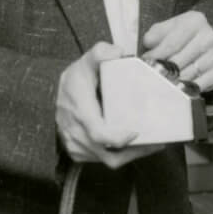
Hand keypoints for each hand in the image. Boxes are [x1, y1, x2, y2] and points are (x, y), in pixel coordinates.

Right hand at [56, 42, 158, 168]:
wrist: (54, 96)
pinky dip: (120, 156)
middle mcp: (76, 132)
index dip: (118, 138)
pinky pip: (102, 161)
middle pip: (109, 154)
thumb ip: (100, 53)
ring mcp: (76, 145)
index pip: (98, 133)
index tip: (136, 132)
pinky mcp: (78, 153)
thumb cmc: (75, 80)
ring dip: (131, 155)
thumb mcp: (85, 62)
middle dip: (136, 151)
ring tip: (152, 145)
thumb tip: (118, 52)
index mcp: (80, 111)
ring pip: (108, 160)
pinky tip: (136, 147)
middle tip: (158, 142)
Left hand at [141, 10, 212, 92]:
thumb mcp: (171, 26)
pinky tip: (177, 87)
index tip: (146, 62)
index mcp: (195, 22)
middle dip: (162, 69)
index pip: (172, 44)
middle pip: (178, 61)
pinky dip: (185, 88)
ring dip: (172, 81)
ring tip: (162, 80)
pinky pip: (198, 85)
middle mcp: (208, 38)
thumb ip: (157, 33)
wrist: (210, 38)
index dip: (156, 55)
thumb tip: (148, 44)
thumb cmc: (186, 33)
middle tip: (151, 74)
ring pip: (187, 75)